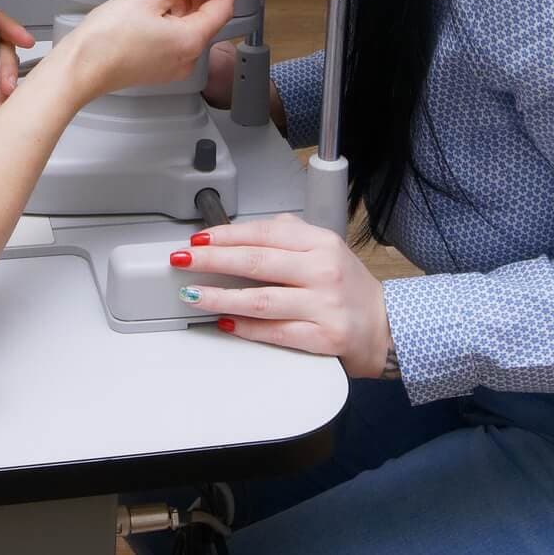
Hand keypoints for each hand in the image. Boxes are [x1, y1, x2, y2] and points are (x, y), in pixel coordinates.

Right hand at [55, 0, 234, 103]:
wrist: (77, 68)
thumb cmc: (105, 42)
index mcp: (191, 42)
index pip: (222, 6)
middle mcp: (186, 56)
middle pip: (204, 14)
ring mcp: (169, 61)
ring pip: (184, 22)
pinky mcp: (152, 61)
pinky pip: (167, 31)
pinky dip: (162, 10)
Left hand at [173, 214, 393, 377]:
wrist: (388, 327)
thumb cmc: (349, 286)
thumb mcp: (324, 247)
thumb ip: (286, 233)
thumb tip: (238, 232)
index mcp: (320, 243)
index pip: (263, 234)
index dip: (225, 236)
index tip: (197, 241)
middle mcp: (322, 271)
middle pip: (256, 262)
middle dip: (211, 261)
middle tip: (182, 261)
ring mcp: (324, 306)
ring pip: (260, 300)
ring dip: (220, 297)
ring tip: (193, 295)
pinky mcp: (325, 338)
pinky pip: (276, 332)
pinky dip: (246, 328)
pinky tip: (225, 322)